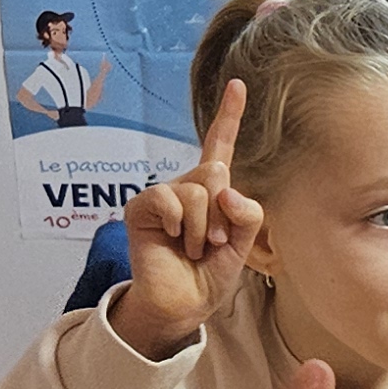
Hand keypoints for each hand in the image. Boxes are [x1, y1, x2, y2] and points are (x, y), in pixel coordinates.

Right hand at [109, 76, 264, 358]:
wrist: (183, 304)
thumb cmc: (209, 274)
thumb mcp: (243, 246)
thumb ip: (246, 215)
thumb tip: (225, 191)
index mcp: (212, 191)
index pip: (220, 146)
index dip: (229, 116)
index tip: (237, 84)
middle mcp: (187, 186)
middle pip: (216, 172)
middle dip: (223, 215)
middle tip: (214, 242)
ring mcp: (163, 195)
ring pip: (198, 191)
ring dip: (203, 229)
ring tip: (193, 249)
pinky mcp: (141, 207)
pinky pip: (169, 200)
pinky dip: (178, 225)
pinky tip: (170, 240)